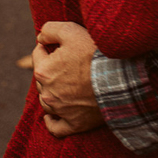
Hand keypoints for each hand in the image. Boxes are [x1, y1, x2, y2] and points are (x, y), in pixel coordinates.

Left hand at [33, 21, 103, 137]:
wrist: (119, 78)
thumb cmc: (94, 53)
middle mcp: (47, 93)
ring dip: (52, 92)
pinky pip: (56, 127)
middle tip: (70, 61)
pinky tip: (52, 116)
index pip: (38, 54)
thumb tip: (40, 38)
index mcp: (43, 71)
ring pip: (47, 101)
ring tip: (68, 83)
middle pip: (43, 77)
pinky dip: (52, 122)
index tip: (62, 44)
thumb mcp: (71, 30)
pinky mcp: (74, 124)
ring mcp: (60, 111)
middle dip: (52, 69)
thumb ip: (50, 30)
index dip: (49, 46)